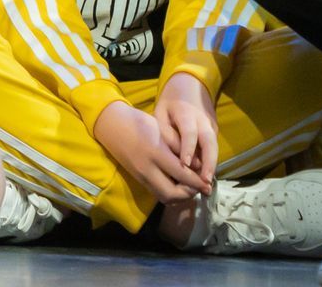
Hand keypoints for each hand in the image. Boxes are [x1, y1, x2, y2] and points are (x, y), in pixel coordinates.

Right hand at [93, 100, 207, 202]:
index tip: (209, 183)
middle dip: (189, 194)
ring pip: (164, 197)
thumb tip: (197, 164)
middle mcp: (147, 168)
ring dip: (180, 196)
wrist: (112, 126)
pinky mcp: (138, 179)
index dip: (197, 181)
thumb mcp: (161, 129)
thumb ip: (179, 146)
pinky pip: (157, 193)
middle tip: (200, 187)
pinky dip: (171, 193)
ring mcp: (141, 176)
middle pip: (172, 194)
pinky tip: (178, 185)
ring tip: (191, 187)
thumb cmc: (139, 122)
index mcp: (156, 152)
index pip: (181, 174)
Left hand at [152, 73, 217, 191]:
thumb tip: (170, 155)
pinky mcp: (214, 130)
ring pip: (214, 146)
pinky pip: (213, 147)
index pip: (189, 132)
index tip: (184, 165)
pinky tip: (205, 176)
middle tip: (204, 181)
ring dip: (212, 165)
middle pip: (209, 142)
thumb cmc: (171, 100)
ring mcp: (211, 124)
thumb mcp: (161, 111)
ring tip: (207, 184)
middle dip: (208, 162)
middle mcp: (202, 120)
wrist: (191, 84)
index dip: (187, 149)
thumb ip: (165, 132)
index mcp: (186, 113)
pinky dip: (211, 160)